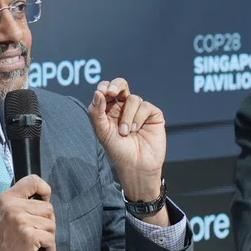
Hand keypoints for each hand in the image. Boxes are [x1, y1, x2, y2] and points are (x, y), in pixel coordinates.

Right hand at [0, 174, 54, 250]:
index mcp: (8, 198)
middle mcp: (13, 206)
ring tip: (35, 241)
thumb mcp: (6, 214)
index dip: (44, 189)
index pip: (33, 181)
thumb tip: (45, 198)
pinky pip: (51, 239)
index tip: (44, 199)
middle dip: (47, 222)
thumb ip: (22, 203)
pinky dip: (50, 248)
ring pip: (52, 224)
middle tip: (36, 231)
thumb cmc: (3, 241)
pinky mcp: (29, 235)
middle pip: (48, 207)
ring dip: (48, 236)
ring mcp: (21, 221)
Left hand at [87, 78, 165, 199]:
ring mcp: (139, 110)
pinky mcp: (153, 115)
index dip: (104, 87)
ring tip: (125, 133)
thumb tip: (97, 92)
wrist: (136, 166)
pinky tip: (136, 130)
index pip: (106, 90)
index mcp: (110, 109)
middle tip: (112, 92)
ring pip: (133, 99)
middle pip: (121, 85)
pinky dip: (138, 118)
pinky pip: (145, 106)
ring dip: (127, 116)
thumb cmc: (117, 151)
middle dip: (116, 85)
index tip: (102, 93)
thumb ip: (97, 112)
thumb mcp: (102, 131)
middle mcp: (124, 107)